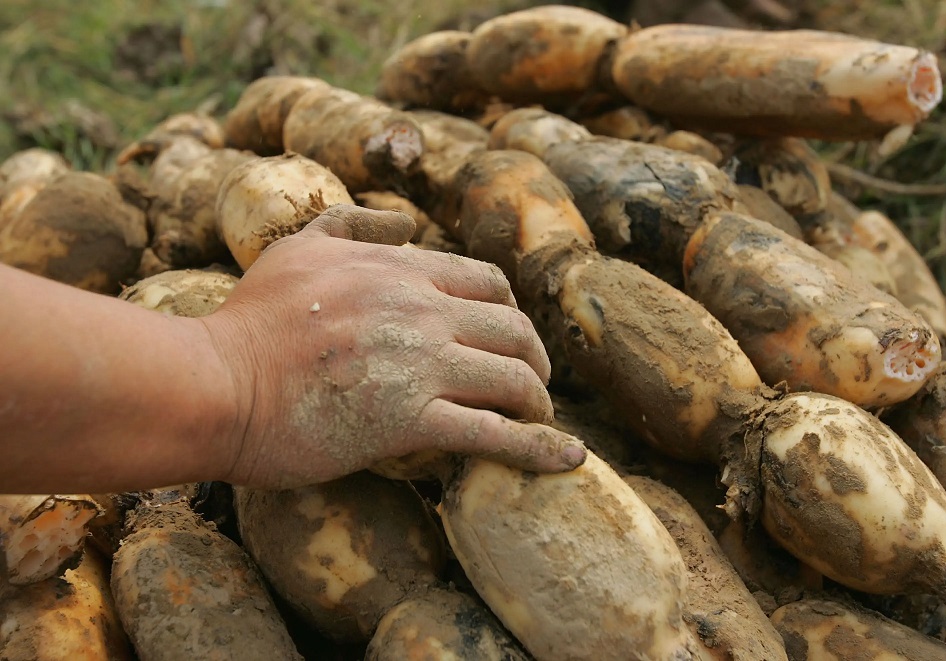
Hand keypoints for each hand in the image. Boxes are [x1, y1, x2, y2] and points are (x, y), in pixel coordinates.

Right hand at [201, 207, 586, 487]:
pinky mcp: (410, 419)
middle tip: (535, 384)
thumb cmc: (249, 323)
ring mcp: (419, 363)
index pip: (487, 283)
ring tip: (541, 420)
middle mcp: (419, 308)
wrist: (213, 385)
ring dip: (539, 401)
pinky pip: (495, 434)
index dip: (511, 313)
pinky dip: (540, 448)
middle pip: (514, 328)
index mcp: (398, 269)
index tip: (512, 340)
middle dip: (535, 358)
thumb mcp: (297, 246)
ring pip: (515, 378)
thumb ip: (352, 223)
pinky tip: (567, 460)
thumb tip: (404, 222)